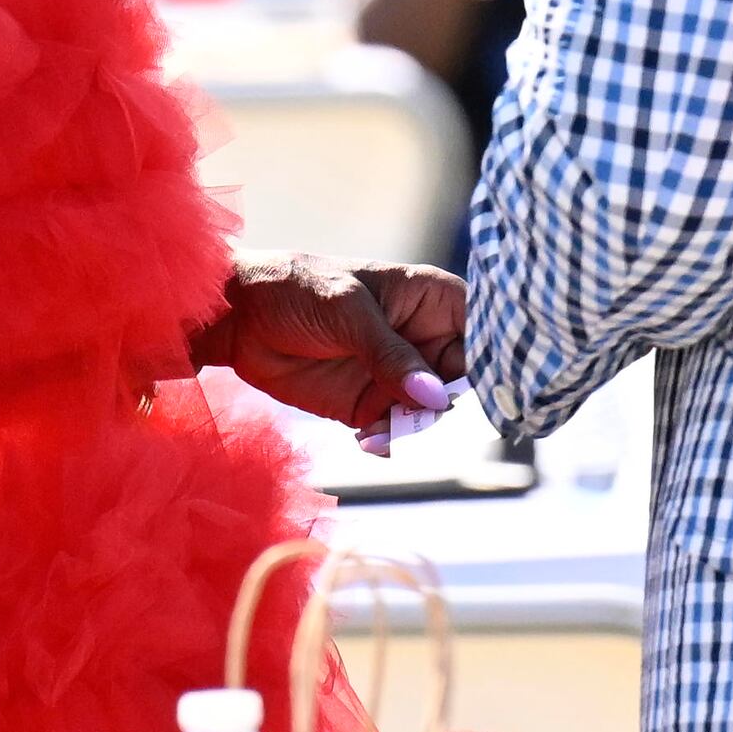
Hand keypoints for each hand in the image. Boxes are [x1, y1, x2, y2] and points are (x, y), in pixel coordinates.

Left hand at [190, 253, 469, 431]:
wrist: (239, 318)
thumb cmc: (297, 288)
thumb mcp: (347, 311)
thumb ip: (390, 354)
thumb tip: (434, 398)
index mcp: (434, 300)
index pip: (484, 335)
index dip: (493, 366)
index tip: (481, 395)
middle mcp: (426, 340)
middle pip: (465, 384)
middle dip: (452, 409)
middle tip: (427, 422)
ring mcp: (401, 376)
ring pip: (433, 416)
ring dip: (418, 432)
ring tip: (386, 433)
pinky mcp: (373, 407)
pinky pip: (398, 434)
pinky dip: (390, 442)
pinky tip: (367, 440)